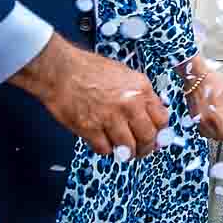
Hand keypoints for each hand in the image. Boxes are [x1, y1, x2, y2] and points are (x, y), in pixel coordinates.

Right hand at [11, 33, 169, 158]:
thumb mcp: (125, 75)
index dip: (160, 132)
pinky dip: (105, 150)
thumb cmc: (88, 70)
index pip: (162, 119)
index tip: (156, 138)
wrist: (60, 70)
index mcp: (140, 90)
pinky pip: (105, 149)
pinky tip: (103, 142)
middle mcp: (129, 104)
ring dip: (127, 152)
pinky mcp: (90, 129)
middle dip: (146, 148)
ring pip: (128, 147)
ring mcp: (110, 118)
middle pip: (148, 137)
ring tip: (123, 150)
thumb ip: (140, 95)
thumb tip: (150, 115)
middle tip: (141, 150)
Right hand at [183, 55, 222, 140]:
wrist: (195, 75)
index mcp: (215, 115)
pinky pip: (203, 129)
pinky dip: (212, 129)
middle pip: (219, 137)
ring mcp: (197, 119)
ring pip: (210, 135)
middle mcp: (204, 120)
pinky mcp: (193, 117)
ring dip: (220, 132)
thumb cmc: (212, 81)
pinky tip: (217, 120)